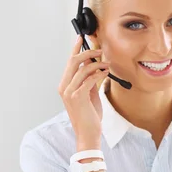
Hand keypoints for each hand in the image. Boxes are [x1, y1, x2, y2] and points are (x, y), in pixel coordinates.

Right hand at [58, 35, 109, 149]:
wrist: (88, 133)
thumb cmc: (89, 116)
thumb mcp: (89, 94)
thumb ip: (89, 80)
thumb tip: (94, 65)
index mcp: (65, 85)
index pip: (69, 63)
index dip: (75, 48)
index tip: (81, 37)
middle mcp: (64, 87)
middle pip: (73, 61)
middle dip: (87, 52)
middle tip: (99, 50)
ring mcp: (69, 92)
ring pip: (82, 69)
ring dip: (96, 64)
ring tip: (106, 65)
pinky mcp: (77, 97)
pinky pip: (88, 79)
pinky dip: (98, 73)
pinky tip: (105, 72)